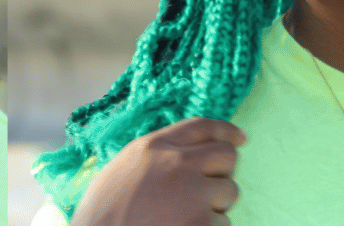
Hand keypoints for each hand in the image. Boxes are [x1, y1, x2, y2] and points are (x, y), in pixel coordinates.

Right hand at [70, 117, 244, 225]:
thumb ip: (156, 156)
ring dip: (215, 205)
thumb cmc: (103, 213)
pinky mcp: (203, 223)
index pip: (202, 126)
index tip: (240, 137)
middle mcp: (178, 164)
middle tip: (209, 188)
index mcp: (154, 147)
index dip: (226, 131)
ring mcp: (194, 195)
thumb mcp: (124, 168)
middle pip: (226, 156)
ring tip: (186, 215)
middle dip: (223, 172)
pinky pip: (224, 223)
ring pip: (229, 192)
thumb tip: (186, 155)